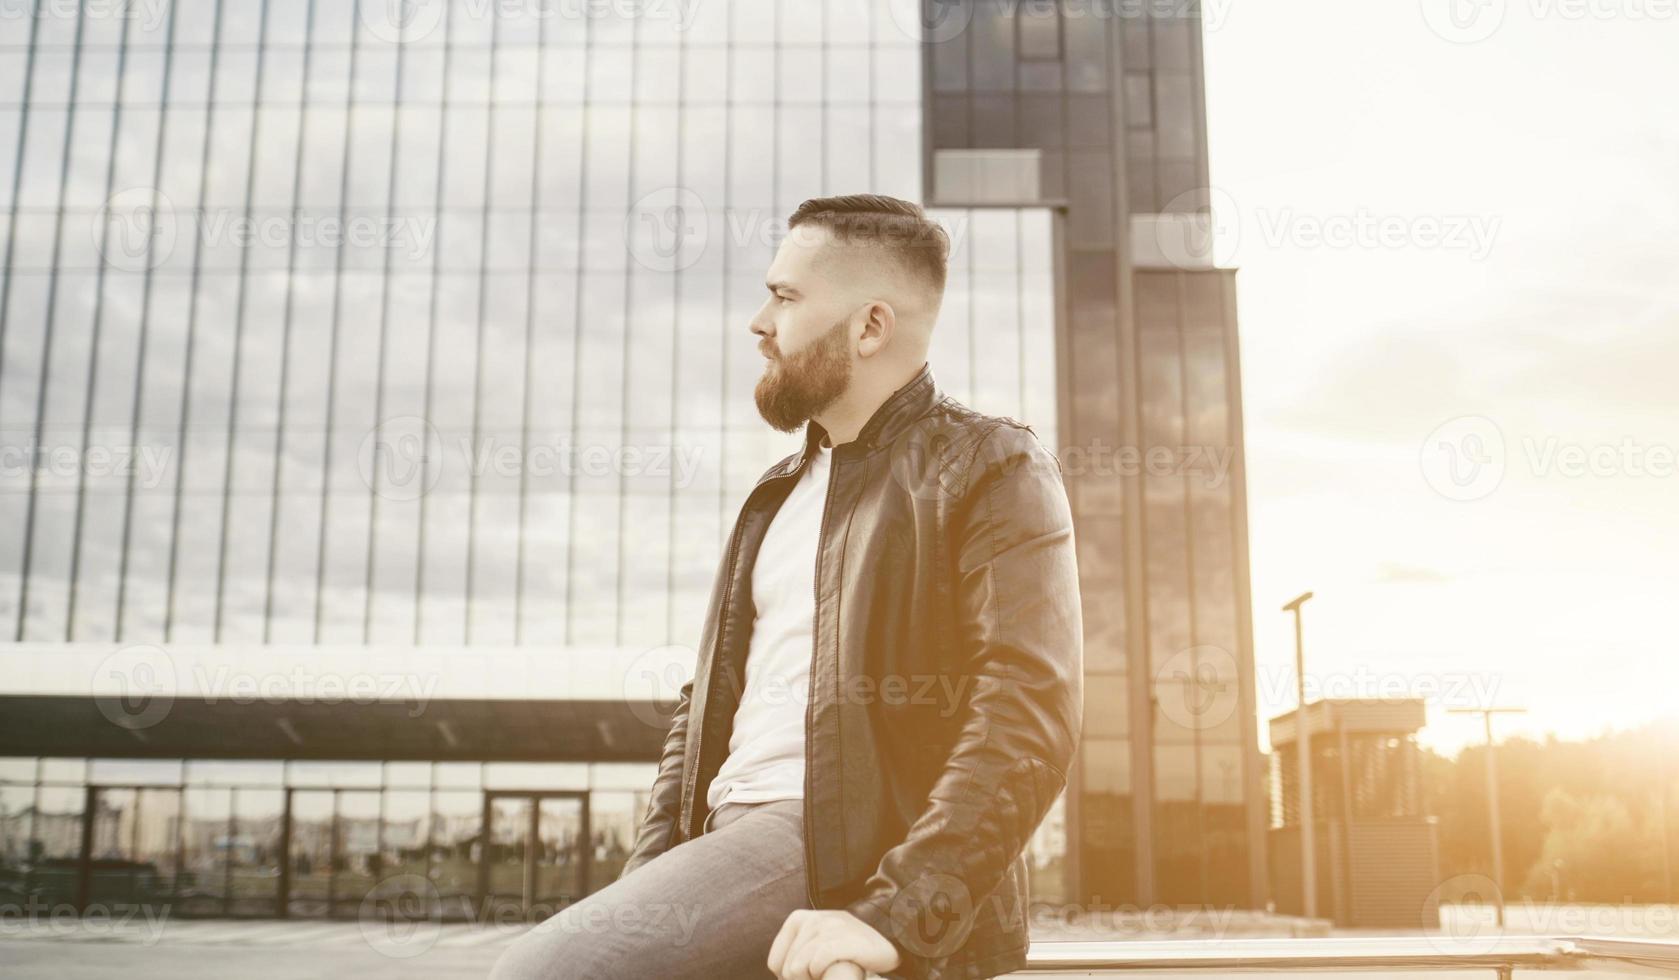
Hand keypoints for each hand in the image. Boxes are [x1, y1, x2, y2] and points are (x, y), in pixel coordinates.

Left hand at [767, 909, 900, 979]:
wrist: (889, 939)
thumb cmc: (848, 948)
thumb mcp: (816, 942)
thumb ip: (796, 952)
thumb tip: (780, 974)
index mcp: (798, 919)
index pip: (775, 962)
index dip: (789, 979)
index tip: (810, 978)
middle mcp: (812, 919)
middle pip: (787, 969)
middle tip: (822, 977)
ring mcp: (829, 926)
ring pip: (798, 967)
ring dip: (813, 979)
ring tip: (829, 975)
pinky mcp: (844, 938)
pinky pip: (817, 962)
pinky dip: (822, 972)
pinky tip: (837, 969)